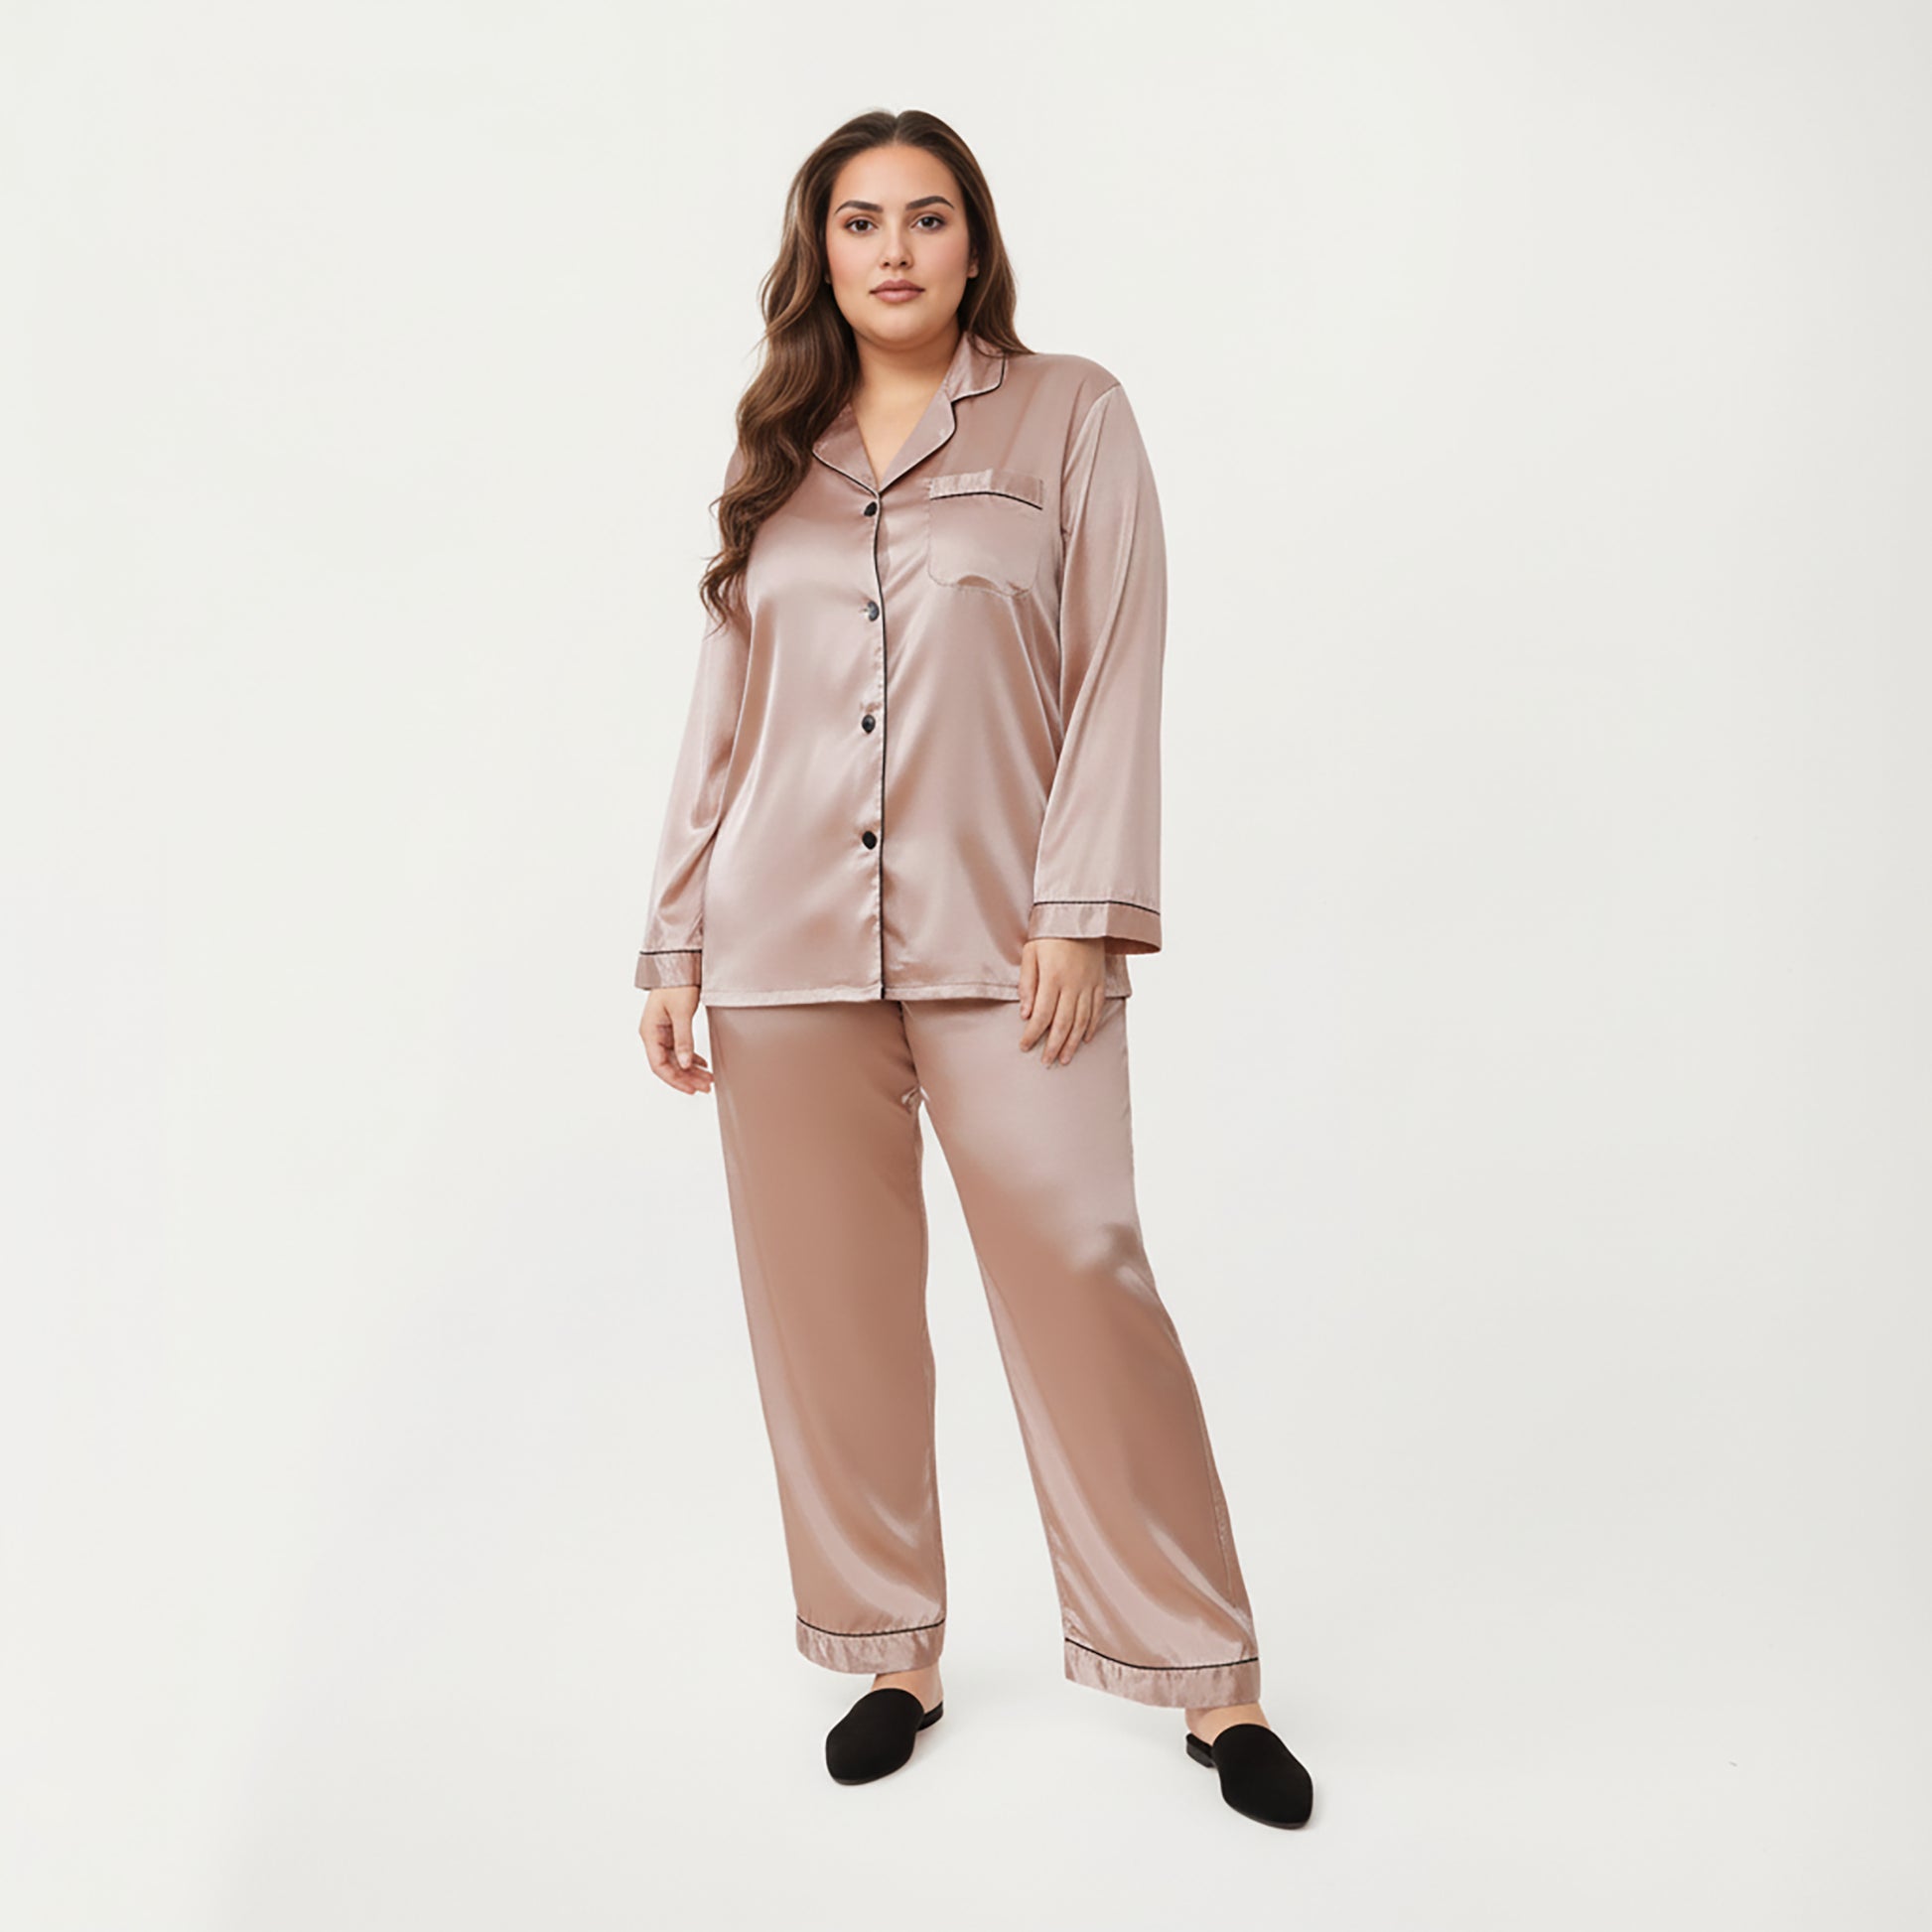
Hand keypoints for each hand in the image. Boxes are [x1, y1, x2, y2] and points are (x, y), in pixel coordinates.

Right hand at [640, 983, 713, 1094]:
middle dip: (687, 1078)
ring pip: (676, 1058)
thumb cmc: (676, 984)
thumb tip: (685, 1064)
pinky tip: (702, 1064)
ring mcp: (662, 1031)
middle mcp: (653, 1034)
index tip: (692, 1089)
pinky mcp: (672, 1027)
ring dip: (691, 1070)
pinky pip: (680, 1048)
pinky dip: (691, 1058)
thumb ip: (684, 1039)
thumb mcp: (682, 1013)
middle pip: (669, 1065)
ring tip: (707, 1078)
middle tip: (706, 1086)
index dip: (676, 1080)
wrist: (680, 964)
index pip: (660, 1065)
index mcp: (650, 1032)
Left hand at [1017, 936, 1107, 1066]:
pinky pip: (1097, 1009)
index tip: (1024, 1046)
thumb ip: (1027, 983)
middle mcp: (1072, 984)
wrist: (1080, 915)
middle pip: (1063, 1023)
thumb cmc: (1050, 933)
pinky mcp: (1099, 982)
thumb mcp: (1030, 953)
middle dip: (1053, 1045)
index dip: (1032, 1034)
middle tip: (1046, 1062)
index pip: (1041, 1015)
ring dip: (1072, 1043)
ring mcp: (1088, 984)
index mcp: (1052, 977)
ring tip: (1064, 1058)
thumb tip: (1025, 1013)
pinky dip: (1092, 1027)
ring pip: (1082, 1021)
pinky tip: (1085, 1039)